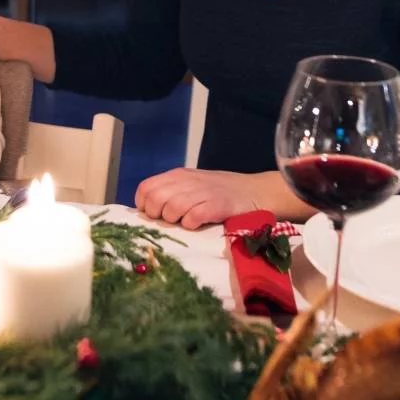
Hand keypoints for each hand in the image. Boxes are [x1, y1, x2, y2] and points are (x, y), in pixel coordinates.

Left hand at [134, 169, 273, 229]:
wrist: (255, 192)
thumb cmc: (220, 192)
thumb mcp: (192, 187)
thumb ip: (171, 194)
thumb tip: (147, 212)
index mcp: (178, 176)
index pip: (145, 188)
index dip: (144, 205)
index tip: (154, 216)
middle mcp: (187, 181)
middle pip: (155, 199)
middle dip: (157, 215)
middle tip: (171, 221)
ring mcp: (203, 192)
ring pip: (171, 208)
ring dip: (174, 220)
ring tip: (186, 222)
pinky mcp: (217, 205)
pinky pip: (193, 217)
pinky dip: (191, 224)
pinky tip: (198, 224)